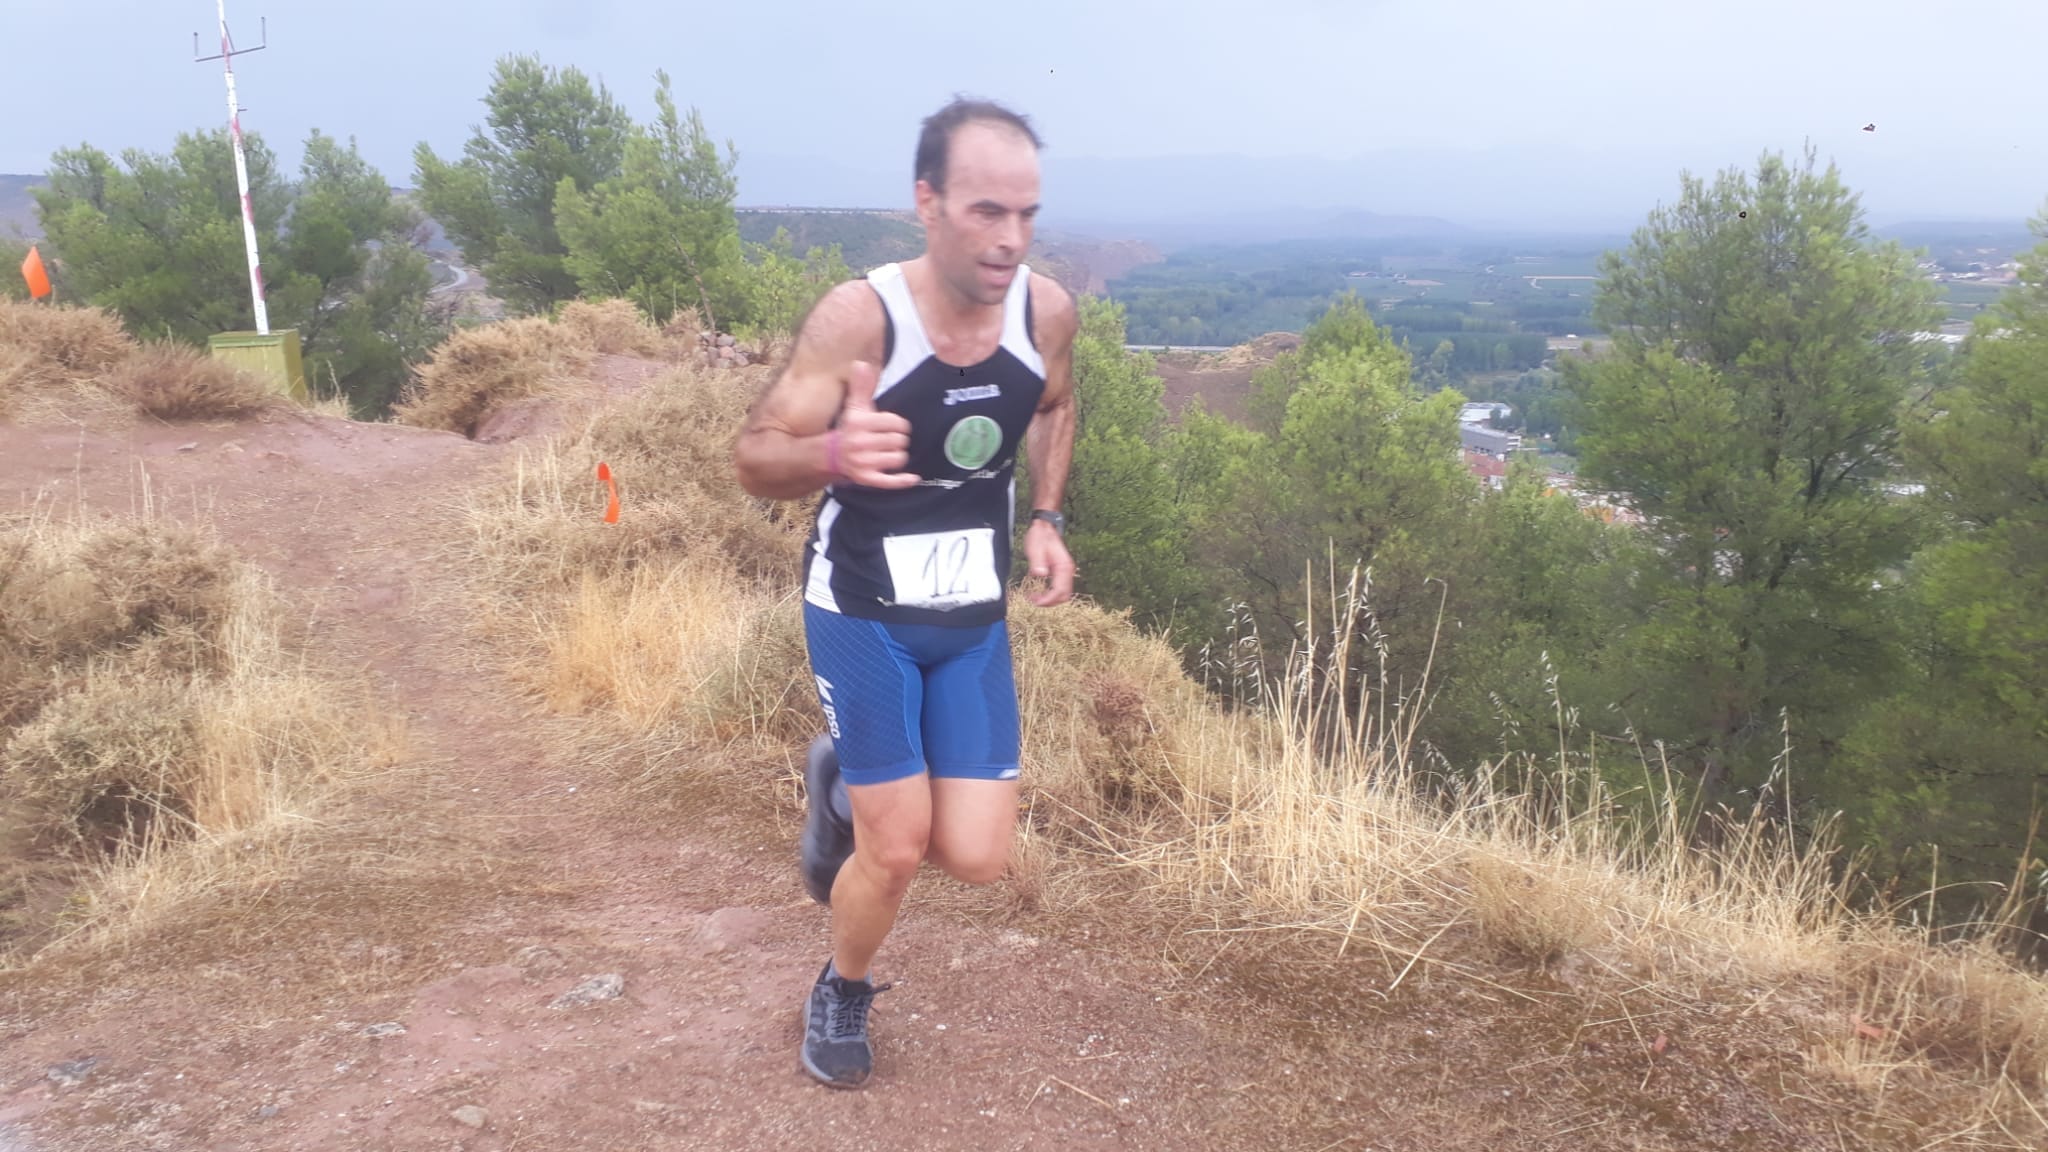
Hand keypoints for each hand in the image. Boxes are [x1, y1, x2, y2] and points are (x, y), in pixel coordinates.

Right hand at [830, 360, 919, 489]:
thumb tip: (860, 363)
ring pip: (899, 458)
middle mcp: (861, 443)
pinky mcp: (866, 479)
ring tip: (887, 453)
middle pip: (900, 441)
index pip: (897, 423)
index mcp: (861, 423)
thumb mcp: (855, 406)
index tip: (892, 427)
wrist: (832, 454)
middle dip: (898, 440)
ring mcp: (864, 462)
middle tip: (889, 441)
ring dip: (898, 456)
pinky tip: (913, 478)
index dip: (899, 425)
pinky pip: (890, 482)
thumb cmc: (851, 428)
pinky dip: (903, 481)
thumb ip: (862, 386)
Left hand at [1024, 519, 1074, 606]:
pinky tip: (1038, 592)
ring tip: (1034, 597)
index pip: (1059, 591)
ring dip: (1050, 599)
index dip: (1048, 600)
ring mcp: (1065, 572)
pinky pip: (1059, 588)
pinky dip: (1050, 594)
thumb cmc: (1040, 536)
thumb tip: (1040, 574)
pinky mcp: (1061, 572)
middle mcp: (1068, 571)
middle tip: (1033, 601)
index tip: (1034, 601)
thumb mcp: (1035, 548)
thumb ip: (1037, 562)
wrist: (1044, 526)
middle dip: (1049, 602)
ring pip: (1062, 594)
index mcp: (1063, 567)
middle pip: (1064, 596)